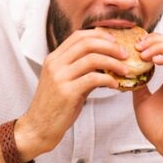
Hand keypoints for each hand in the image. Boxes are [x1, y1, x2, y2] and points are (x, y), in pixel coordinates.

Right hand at [17, 29, 127, 156]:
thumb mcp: (65, 82)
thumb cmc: (54, 107)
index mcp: (54, 59)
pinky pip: (93, 79)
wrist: (38, 128)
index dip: (99, 35)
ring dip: (113, 62)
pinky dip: (109, 79)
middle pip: (87, 43)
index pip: (78, 36)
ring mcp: (60, 78)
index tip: (115, 41)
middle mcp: (55, 64)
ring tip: (125, 70)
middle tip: (125, 54)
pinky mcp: (67, 92)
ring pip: (92, 59)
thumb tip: (106, 63)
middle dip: (110, 46)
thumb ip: (81, 70)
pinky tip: (115, 85)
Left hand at [132, 34, 162, 162]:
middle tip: (136, 46)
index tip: (133, 46)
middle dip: (155, 39)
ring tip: (143, 53)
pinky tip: (153, 62)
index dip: (151, 41)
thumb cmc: (160, 127)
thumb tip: (125, 73)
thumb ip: (138, 84)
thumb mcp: (141, 100)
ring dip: (160, 46)